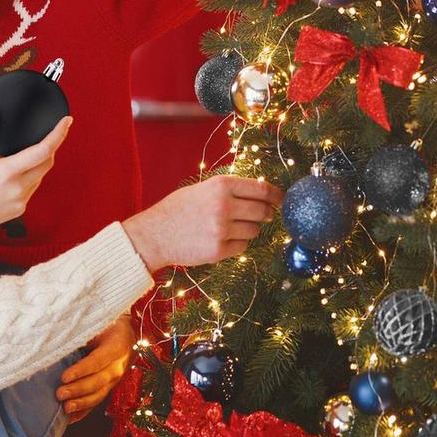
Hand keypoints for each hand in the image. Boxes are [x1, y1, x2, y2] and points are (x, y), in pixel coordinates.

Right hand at [0, 107, 72, 232]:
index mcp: (6, 173)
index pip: (43, 150)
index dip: (58, 134)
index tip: (66, 121)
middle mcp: (18, 189)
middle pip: (48, 162)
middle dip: (51, 146)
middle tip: (48, 132)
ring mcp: (20, 202)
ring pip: (40, 176)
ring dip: (38, 161)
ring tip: (15, 154)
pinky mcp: (18, 211)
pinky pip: (31, 188)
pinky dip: (28, 176)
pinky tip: (10, 172)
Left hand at [56, 315, 134, 422]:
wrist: (129, 333)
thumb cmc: (108, 325)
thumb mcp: (99, 325)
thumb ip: (84, 334)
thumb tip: (60, 341)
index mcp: (115, 347)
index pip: (96, 361)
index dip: (80, 370)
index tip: (64, 377)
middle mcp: (117, 366)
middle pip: (97, 381)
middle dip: (77, 390)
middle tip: (59, 394)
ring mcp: (115, 379)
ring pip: (99, 395)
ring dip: (81, 403)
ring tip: (64, 408)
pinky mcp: (110, 387)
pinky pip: (97, 401)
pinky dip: (84, 411)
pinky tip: (71, 419)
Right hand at [122, 175, 283, 272]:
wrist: (154, 234)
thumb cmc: (177, 209)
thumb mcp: (201, 189)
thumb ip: (228, 190)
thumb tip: (260, 193)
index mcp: (220, 186)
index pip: (261, 189)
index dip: (276, 195)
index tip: (282, 200)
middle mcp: (224, 206)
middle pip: (263, 211)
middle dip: (266, 214)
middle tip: (262, 215)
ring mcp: (222, 229)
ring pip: (254, 230)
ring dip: (249, 229)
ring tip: (229, 227)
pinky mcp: (219, 250)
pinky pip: (243, 247)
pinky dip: (237, 244)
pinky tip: (222, 239)